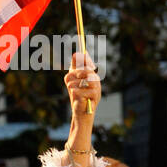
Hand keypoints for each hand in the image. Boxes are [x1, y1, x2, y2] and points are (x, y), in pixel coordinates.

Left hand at [64, 51, 100, 166]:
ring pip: (86, 81)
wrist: (79, 113)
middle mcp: (96, 82)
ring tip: (70, 89)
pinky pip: (84, 92)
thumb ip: (74, 68)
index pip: (88, 63)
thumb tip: (76, 54)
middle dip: (77, 73)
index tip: (75, 56)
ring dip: (74, 85)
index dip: (83, 58)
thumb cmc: (76, 96)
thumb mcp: (73, 80)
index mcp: (91, 75)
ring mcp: (97, 90)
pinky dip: (76, 93)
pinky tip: (74, 96)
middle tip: (70, 78)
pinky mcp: (95, 99)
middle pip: (88, 71)